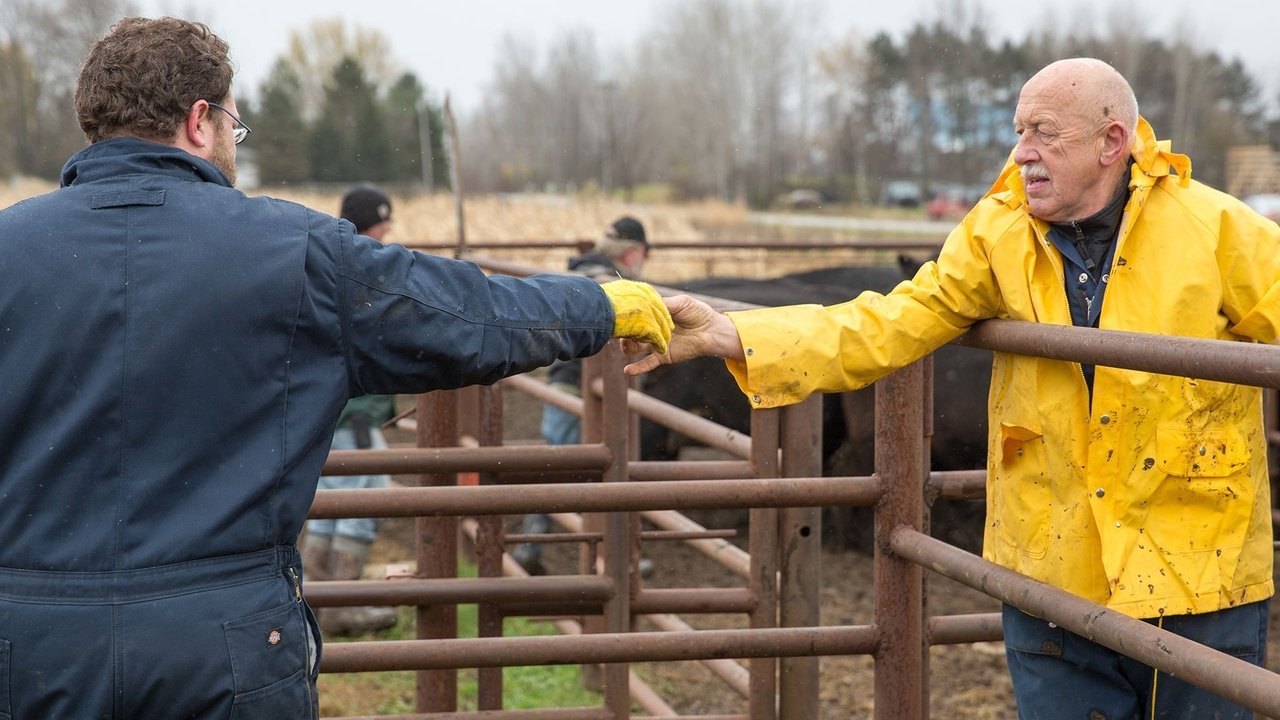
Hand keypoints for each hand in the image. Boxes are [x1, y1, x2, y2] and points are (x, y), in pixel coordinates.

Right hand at [622, 294, 744, 374]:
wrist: (713, 331)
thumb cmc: (698, 313)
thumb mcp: (681, 303)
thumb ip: (663, 304)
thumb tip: (645, 303)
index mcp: (654, 315)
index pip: (636, 315)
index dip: (628, 314)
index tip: (620, 312)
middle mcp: (652, 330)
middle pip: (632, 332)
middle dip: (625, 331)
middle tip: (619, 329)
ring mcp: (656, 344)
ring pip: (635, 348)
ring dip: (627, 347)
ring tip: (625, 345)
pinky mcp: (663, 356)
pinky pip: (647, 364)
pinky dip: (637, 368)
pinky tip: (627, 370)